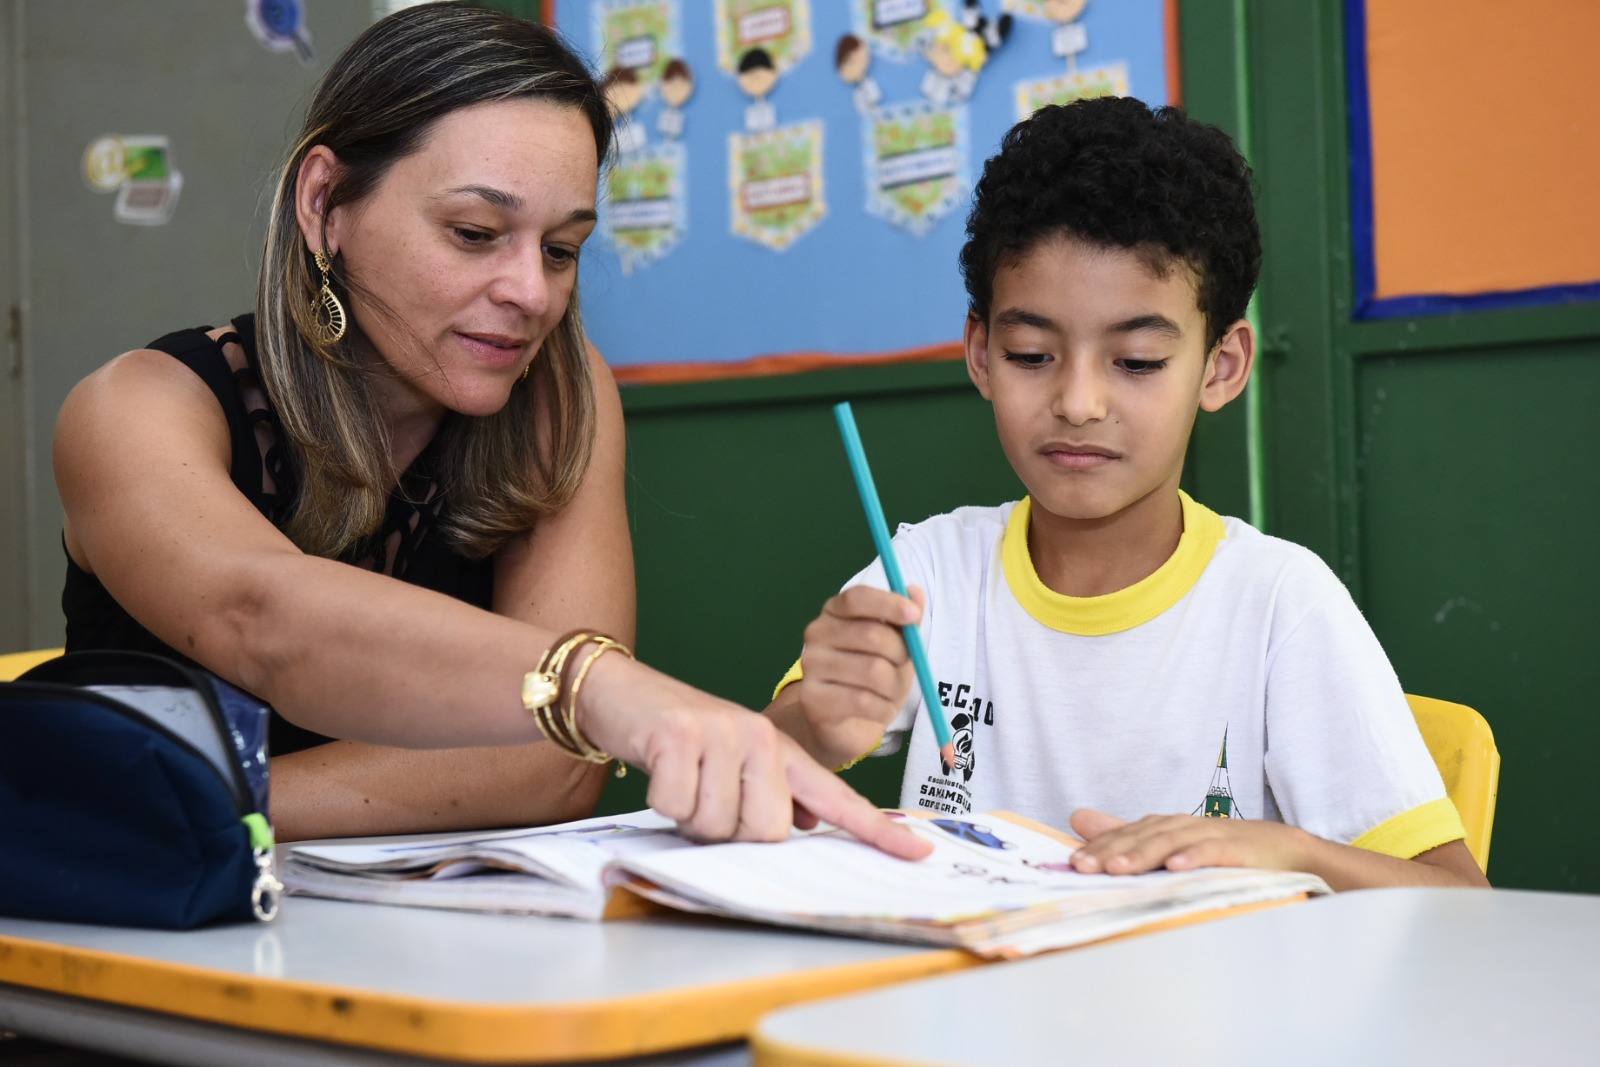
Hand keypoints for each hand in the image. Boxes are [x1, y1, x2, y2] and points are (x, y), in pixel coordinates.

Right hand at [576, 655, 932, 860]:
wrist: (619, 691)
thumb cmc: (678, 736)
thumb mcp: (733, 760)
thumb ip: (771, 791)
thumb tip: (806, 823)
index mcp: (781, 750)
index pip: (837, 796)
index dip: (877, 829)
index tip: (918, 852)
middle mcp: (761, 738)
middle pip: (766, 831)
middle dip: (728, 830)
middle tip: (704, 794)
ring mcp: (723, 734)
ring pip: (719, 825)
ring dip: (691, 816)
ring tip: (682, 777)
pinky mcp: (681, 736)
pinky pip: (678, 807)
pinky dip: (662, 801)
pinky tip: (659, 768)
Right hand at [794, 585, 924, 763]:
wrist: (845, 725)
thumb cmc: (872, 679)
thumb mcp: (895, 647)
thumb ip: (904, 622)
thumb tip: (915, 592)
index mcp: (834, 612)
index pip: (857, 598)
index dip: (888, 603)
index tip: (914, 615)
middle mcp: (816, 634)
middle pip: (872, 635)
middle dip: (901, 654)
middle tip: (902, 667)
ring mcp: (810, 666)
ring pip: (873, 672)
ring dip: (894, 687)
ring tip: (889, 694)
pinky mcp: (812, 699)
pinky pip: (863, 701)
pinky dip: (882, 708)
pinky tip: (878, 709)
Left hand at [1067, 809, 1309, 874]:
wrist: (1284, 851)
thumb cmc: (1222, 848)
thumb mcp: (1171, 842)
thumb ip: (1126, 833)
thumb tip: (1077, 818)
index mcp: (1165, 827)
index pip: (1126, 834)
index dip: (1099, 847)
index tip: (1072, 862)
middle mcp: (1183, 827)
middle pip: (1142, 836)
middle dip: (1112, 850)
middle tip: (1084, 866)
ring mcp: (1210, 837)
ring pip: (1172, 842)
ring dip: (1144, 854)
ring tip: (1119, 869)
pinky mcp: (1238, 851)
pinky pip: (1213, 853)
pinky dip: (1194, 858)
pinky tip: (1177, 867)